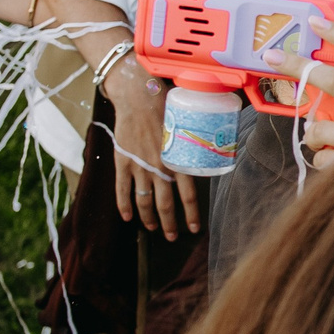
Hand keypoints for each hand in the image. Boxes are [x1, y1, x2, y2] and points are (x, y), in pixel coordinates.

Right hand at [105, 59, 202, 236]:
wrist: (137, 95)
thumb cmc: (165, 106)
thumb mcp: (186, 126)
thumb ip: (193, 145)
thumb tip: (211, 152)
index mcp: (178, 160)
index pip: (189, 195)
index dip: (192, 215)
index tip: (194, 229)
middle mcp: (159, 167)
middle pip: (165, 205)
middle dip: (170, 225)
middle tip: (174, 237)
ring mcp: (139, 166)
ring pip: (144, 202)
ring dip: (148, 219)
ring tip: (152, 230)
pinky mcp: (122, 162)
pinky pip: (122, 190)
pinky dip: (124, 206)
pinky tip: (127, 217)